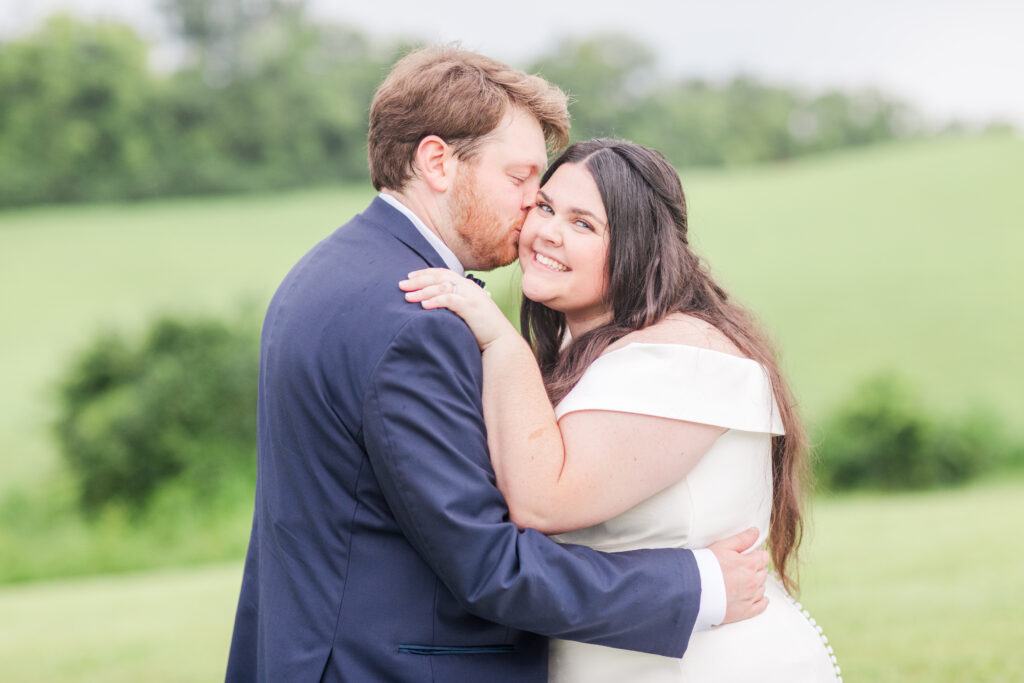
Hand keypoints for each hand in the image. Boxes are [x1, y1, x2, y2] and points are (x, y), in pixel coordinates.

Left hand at [400, 268, 517, 349]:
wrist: (501, 342)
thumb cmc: (482, 331)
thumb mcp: (467, 313)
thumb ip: (454, 305)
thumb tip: (433, 307)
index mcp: (467, 286)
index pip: (443, 273)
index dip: (425, 274)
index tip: (409, 277)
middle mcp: (469, 287)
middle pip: (439, 277)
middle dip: (418, 280)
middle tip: (401, 285)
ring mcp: (471, 296)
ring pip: (443, 287)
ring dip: (423, 291)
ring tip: (408, 297)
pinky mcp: (471, 306)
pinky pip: (450, 299)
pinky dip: (436, 301)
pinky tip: (423, 306)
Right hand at [709, 527, 769, 624]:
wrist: (693, 589)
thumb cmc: (705, 567)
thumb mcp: (722, 547)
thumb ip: (741, 539)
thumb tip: (755, 532)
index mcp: (749, 565)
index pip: (764, 557)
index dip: (756, 555)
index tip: (748, 557)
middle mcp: (753, 582)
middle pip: (763, 573)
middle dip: (755, 569)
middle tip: (740, 569)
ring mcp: (750, 598)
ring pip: (762, 588)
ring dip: (755, 584)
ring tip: (740, 582)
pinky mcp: (745, 611)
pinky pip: (761, 606)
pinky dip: (760, 601)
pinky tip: (754, 598)